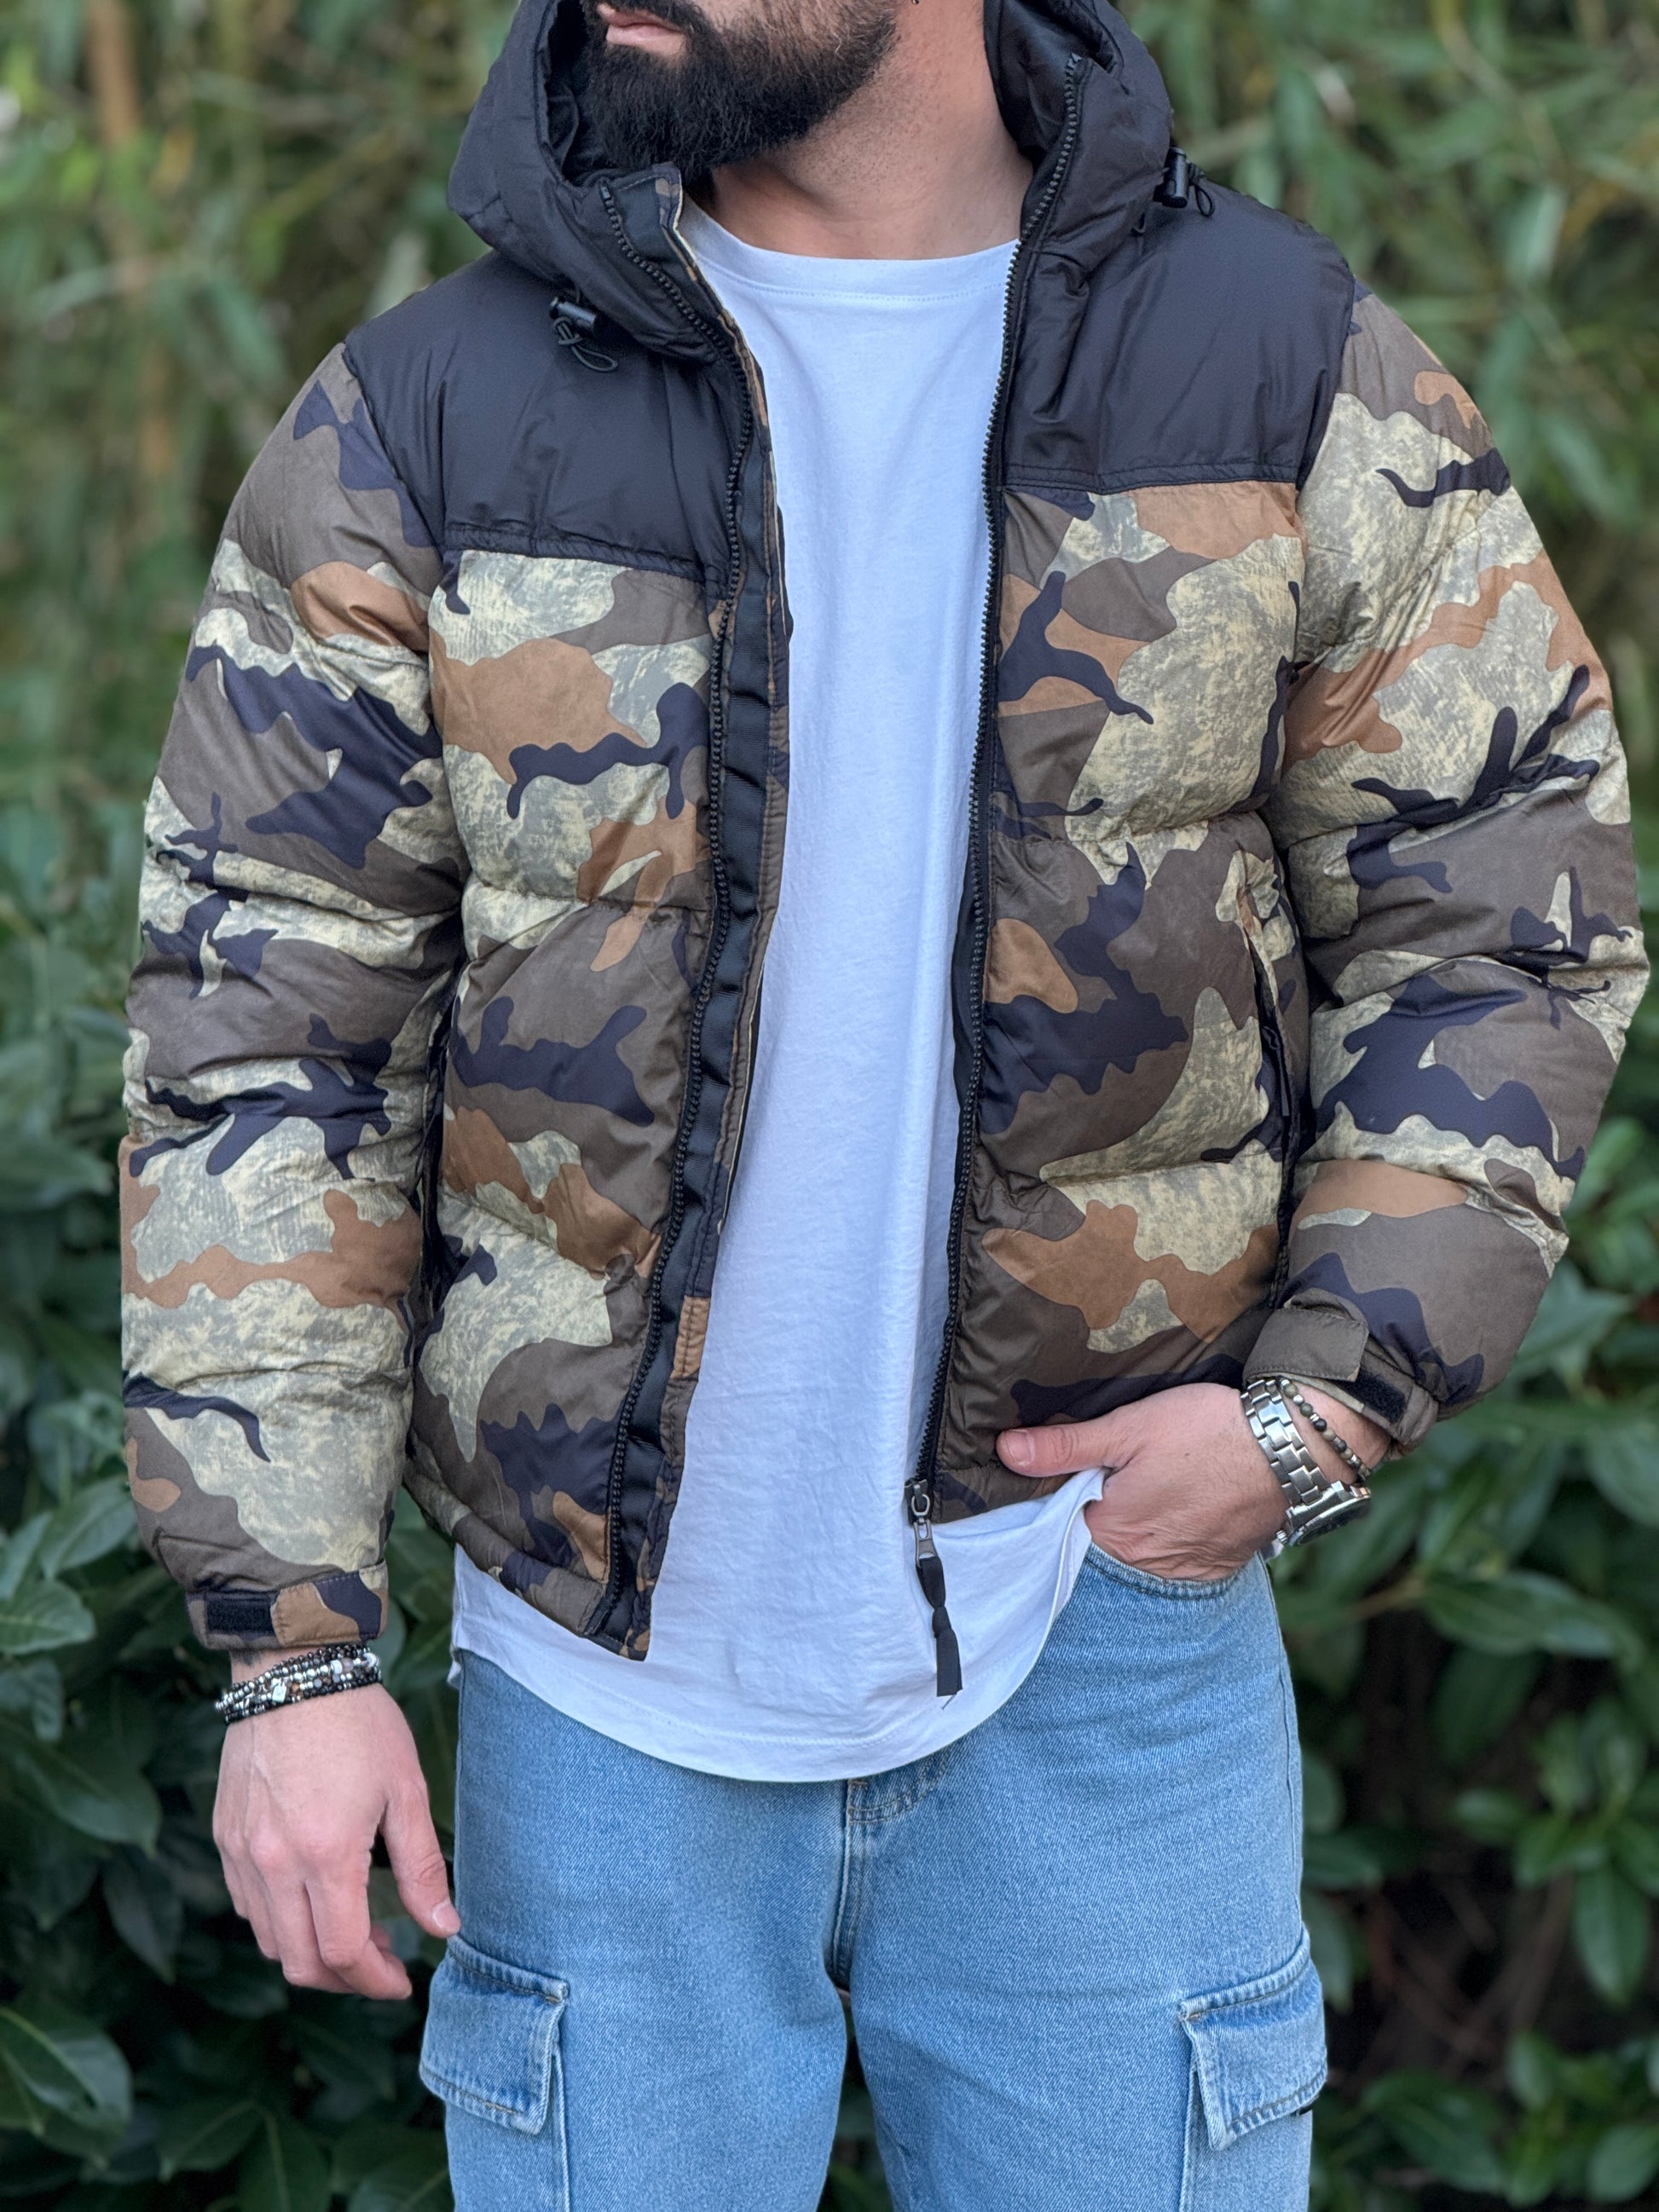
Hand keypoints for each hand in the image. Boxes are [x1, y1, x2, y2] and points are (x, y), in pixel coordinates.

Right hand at [213, 1660, 458, 1998]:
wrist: (294, 1670)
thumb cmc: (359, 1723)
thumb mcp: (406, 1790)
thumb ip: (422, 1867)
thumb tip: (444, 1927)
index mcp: (325, 1854)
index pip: (344, 1952)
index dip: (375, 1981)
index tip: (401, 1981)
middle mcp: (273, 1863)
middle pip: (299, 1962)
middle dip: (345, 1979)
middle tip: (382, 1961)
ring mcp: (242, 1851)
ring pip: (268, 1941)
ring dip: (310, 1954)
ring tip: (353, 1929)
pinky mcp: (225, 1835)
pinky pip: (246, 1904)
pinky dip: (278, 1922)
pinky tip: (312, 1898)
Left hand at [996, 1381, 1387, 1582]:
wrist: (1294, 1447)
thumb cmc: (1208, 1430)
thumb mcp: (1128, 1427)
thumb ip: (1065, 1446)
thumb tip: (1004, 1451)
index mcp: (1113, 1531)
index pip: (1065, 1520)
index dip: (1066, 1491)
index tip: (1076, 1467)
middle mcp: (1146, 1563)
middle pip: (1105, 1535)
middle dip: (1106, 1505)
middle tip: (1125, 1468)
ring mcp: (1187, 1568)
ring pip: (1144, 1546)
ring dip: (1143, 1521)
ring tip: (1161, 1480)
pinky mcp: (1220, 1564)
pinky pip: (1181, 1554)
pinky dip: (1178, 1532)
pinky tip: (1188, 1499)